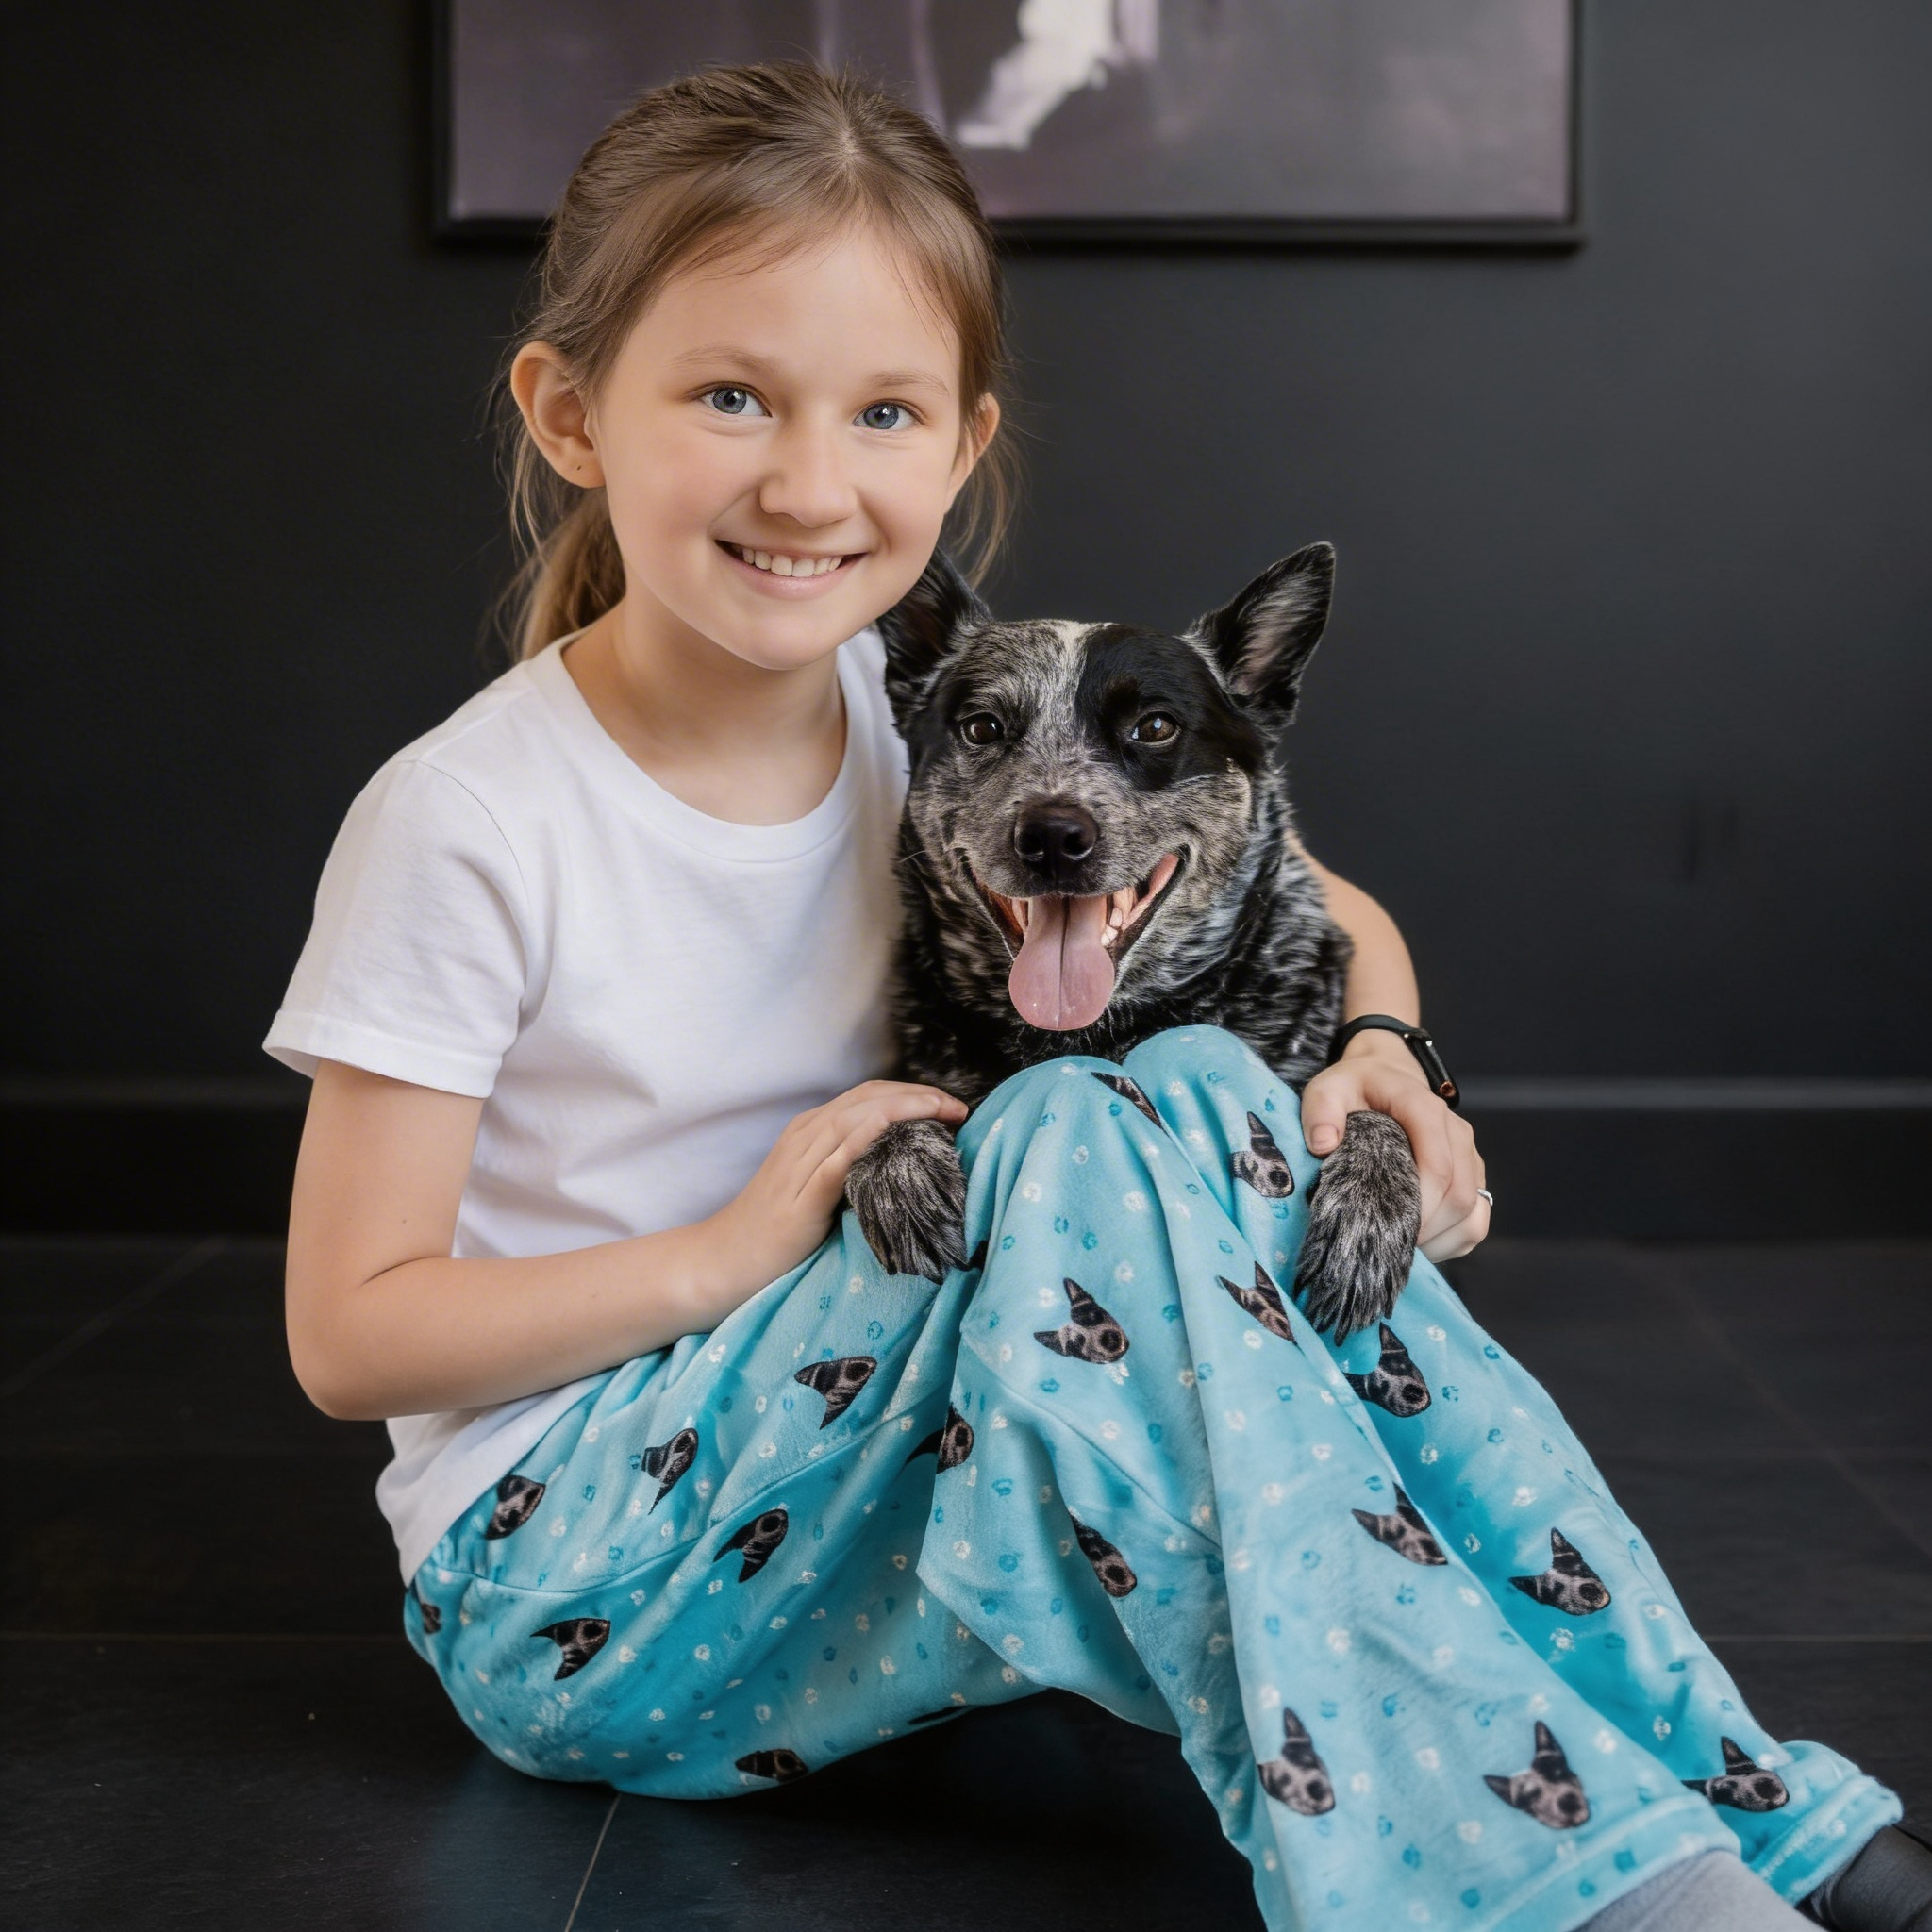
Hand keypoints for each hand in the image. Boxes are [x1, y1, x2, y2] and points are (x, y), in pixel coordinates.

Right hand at [705, 1080, 969, 1309]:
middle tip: (959, 1108)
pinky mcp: (798, 1199)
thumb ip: (853, 1166)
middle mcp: (806, 1137)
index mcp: (813, 1130)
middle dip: (919, 1097)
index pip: (871, 1095)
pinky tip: (886, 1132)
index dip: (914, 1093)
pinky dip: (861, 1141)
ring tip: (940, 1112)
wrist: (724, 1259)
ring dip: (902, 1111)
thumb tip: (907, 1163)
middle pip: (869, 1099)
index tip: (953, 1107)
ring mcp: (798, 1165)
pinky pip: (832, 1163)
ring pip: (854, 1121)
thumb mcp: (819, 1186)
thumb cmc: (777, 1228)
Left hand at [1300, 1031, 1489, 1262]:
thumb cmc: (1356, 1087)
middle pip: (1460, 1196)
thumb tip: (1323, 1144)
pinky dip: (1452, 1239)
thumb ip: (1321, 1110)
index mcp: (1425, 1110)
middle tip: (1387, 1242)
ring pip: (1473, 1210)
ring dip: (1440, 1238)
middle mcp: (1457, 1132)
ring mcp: (1470, 1155)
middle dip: (1426, 1228)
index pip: (1438, 1167)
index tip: (1386, 1228)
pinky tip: (1419, 1241)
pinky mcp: (1473, 1175)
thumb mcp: (1328, 1088)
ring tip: (1400, 1244)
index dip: (1419, 1206)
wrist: (1387, 1076)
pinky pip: (1477, 1219)